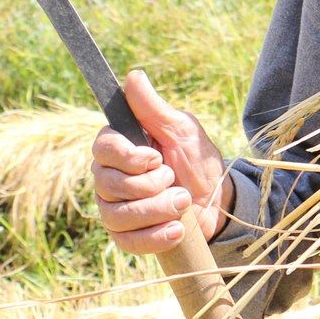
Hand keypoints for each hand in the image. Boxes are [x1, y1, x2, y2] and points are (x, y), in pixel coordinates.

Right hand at [90, 69, 233, 252]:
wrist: (217, 200)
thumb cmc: (197, 159)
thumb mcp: (181, 130)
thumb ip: (154, 108)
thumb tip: (133, 76)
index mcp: (120, 148)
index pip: (102, 148)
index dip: (128, 156)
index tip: (156, 157)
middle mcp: (110, 178)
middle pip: (108, 184)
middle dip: (150, 185)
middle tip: (174, 179)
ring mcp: (116, 209)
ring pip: (117, 215)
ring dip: (157, 209)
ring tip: (183, 202)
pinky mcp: (128, 237)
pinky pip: (127, 242)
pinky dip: (155, 237)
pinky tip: (177, 229)